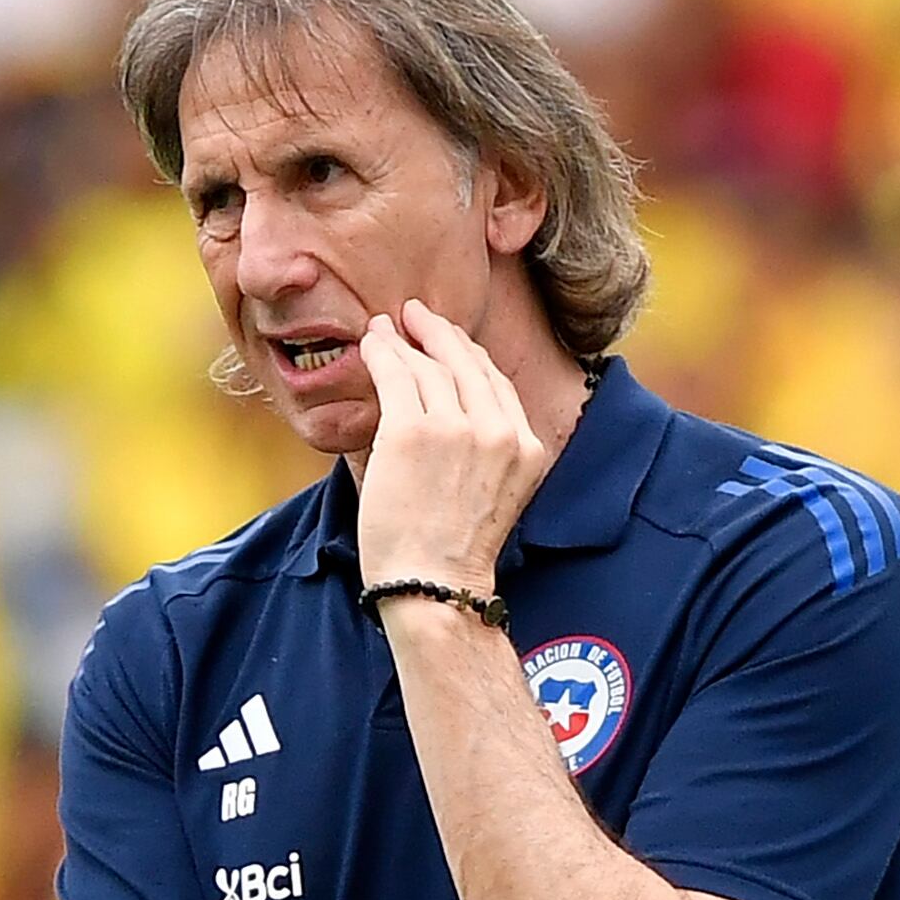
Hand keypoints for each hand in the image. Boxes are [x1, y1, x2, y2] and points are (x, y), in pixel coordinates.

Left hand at [355, 300, 552, 593]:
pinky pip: (395, 375)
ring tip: (384, 327)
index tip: (447, 341)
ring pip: (428, 366)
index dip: (468, 354)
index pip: (497, 384)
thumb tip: (453, 415)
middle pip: (467, 364)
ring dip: (403, 340)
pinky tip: (371, 342)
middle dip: (438, 332)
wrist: (433, 585)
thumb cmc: (452, 553)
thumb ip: (488, 452)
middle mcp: (499, 431)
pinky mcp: (412, 432)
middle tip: (414, 314)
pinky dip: (382, 353)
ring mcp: (457, 429)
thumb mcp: (494, 495)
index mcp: (528, 447)